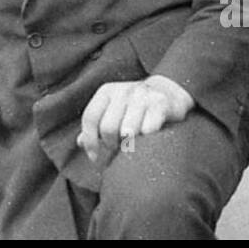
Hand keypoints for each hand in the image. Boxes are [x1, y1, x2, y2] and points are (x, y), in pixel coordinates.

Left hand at [77, 75, 194, 167]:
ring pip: (128, 131)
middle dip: (112, 144)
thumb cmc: (135, 107)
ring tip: (133, 143)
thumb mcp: (113, 110)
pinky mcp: (160, 103)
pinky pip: (149, 130)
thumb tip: (80, 142)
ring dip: (130, 144)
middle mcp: (123, 90)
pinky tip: (150, 138)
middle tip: (119, 148)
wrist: (168, 92)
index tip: (94, 157)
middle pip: (108, 128)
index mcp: (106, 91)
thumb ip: (97, 125)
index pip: (90, 117)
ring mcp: (142, 95)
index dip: (90, 141)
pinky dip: (148, 139)